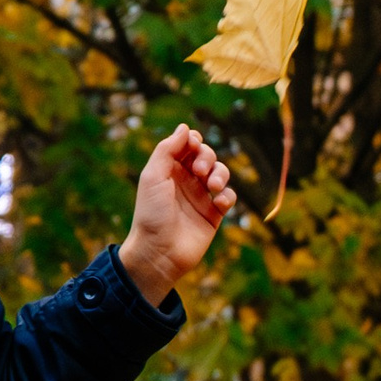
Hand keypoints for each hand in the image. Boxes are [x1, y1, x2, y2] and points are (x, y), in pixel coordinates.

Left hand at [118, 125, 235, 303]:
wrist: (159, 252)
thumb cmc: (151, 214)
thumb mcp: (153, 176)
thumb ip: (167, 149)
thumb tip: (185, 127)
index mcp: (169, 170)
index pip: (187, 145)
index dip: (193, 141)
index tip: (192, 146)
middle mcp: (186, 181)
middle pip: (207, 156)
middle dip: (207, 157)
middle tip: (199, 170)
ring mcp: (201, 197)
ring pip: (221, 173)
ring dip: (221, 174)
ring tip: (214, 186)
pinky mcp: (213, 215)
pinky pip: (229, 197)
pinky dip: (227, 196)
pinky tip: (217, 203)